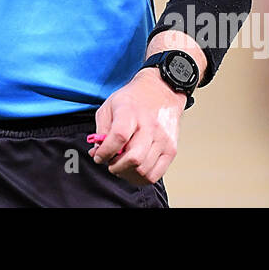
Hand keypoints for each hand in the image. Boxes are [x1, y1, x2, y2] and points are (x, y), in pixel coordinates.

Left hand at [89, 68, 185, 185]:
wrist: (162, 91)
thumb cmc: (134, 99)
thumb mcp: (109, 106)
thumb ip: (101, 130)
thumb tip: (97, 152)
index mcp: (131, 112)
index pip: (119, 137)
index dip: (105, 152)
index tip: (99, 156)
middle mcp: (150, 126)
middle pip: (134, 158)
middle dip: (116, 166)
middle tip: (110, 162)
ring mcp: (163, 139)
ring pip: (144, 170)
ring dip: (127, 173)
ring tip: (121, 165)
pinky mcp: (171, 150)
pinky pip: (155, 175)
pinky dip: (141, 178)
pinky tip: (134, 170)